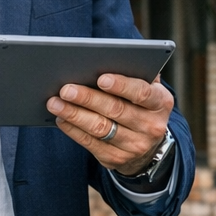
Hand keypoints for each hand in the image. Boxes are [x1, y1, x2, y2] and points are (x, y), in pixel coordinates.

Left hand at [47, 73, 171, 175]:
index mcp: (160, 102)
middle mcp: (151, 126)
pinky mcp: (116, 159)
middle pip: (115, 110)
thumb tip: (109, 57)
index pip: (142, 93)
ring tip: (55, 102)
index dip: (122, 85)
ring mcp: (134, 146)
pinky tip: (61, 118)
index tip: (101, 78)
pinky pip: (90, 143)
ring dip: (74, 114)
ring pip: (100, 128)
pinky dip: (73, 129)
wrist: (148, 145)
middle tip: (65, 89)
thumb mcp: (148, 89)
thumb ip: (135, 73)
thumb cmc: (140, 105)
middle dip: (88, 98)